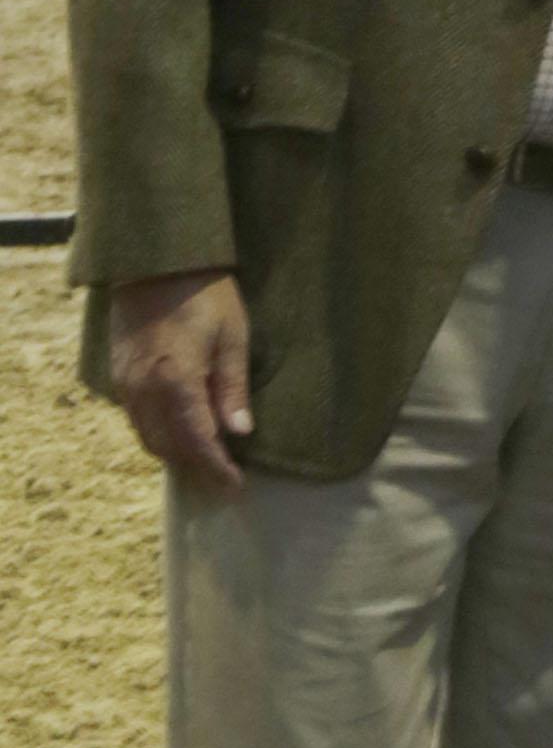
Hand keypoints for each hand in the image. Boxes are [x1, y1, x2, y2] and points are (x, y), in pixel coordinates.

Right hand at [107, 269, 253, 498]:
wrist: (154, 259)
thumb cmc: (205, 293)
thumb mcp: (232, 337)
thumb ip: (232, 388)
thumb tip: (240, 432)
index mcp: (177, 382)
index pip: (197, 442)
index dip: (216, 468)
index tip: (235, 487)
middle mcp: (144, 390)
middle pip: (168, 447)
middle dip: (196, 466)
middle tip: (223, 477)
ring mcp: (126, 384)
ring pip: (147, 436)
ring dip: (175, 452)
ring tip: (204, 459)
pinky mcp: (117, 374)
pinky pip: (135, 418)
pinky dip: (157, 432)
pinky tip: (178, 430)